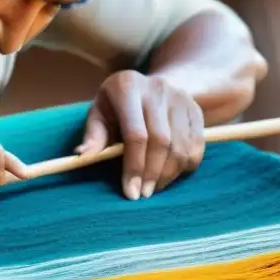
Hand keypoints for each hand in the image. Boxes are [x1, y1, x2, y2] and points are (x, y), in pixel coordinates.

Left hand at [77, 71, 204, 200]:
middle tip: (143, 194)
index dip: (134, 165)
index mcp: (127, 87)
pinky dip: (185, 166)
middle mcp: (157, 89)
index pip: (135, 134)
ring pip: (181, 145)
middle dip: (152, 173)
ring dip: (169, 173)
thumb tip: (83, 156)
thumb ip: (93, 135)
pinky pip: (197, 145)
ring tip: (154, 188)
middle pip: (161, 141)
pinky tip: (171, 175)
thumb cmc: (116, 105)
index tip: (130, 192)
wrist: (147, 86)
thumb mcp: (99, 113)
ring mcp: (180, 98)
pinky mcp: (196, 110)